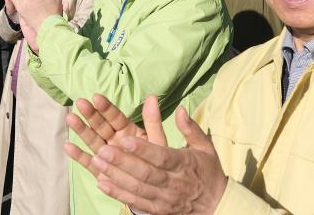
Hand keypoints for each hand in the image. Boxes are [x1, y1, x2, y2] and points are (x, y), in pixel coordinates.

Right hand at [64, 94, 149, 177]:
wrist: (154, 188)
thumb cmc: (156, 162)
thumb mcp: (157, 141)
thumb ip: (153, 121)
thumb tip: (153, 97)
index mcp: (127, 131)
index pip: (115, 117)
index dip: (106, 108)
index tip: (96, 97)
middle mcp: (114, 141)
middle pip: (101, 126)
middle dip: (91, 115)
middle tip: (80, 103)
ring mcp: (106, 155)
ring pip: (92, 140)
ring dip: (81, 130)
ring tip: (71, 118)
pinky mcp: (100, 171)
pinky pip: (88, 162)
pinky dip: (78, 155)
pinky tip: (67, 146)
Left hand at [76, 97, 227, 214]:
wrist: (216, 204)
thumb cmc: (207, 171)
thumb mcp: (205, 147)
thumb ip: (190, 128)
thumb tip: (180, 109)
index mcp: (184, 164)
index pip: (162, 157)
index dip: (143, 150)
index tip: (125, 140)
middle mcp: (173, 183)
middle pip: (146, 173)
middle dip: (122, 162)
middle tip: (103, 150)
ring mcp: (164, 199)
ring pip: (137, 188)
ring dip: (115, 176)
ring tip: (97, 162)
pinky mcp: (157, 210)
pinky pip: (135, 202)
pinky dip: (118, 194)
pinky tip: (102, 183)